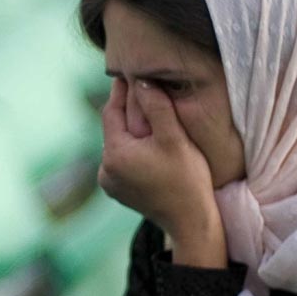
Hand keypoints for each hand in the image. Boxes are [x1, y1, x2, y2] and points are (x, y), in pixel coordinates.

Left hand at [97, 79, 225, 262]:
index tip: (129, 72)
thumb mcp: (175, 139)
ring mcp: (110, 183)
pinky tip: (147, 139)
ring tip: (145, 110)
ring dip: (130, 129)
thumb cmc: (188, 180)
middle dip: (126, 109)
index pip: (111, 111)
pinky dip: (132, 147)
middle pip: (113, 128)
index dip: (121, 91)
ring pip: (118, 144)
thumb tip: (141, 81)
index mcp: (114, 155)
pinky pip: (122, 160)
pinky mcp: (118, 191)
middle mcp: (105, 170)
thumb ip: (157, 107)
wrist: (192, 223)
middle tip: (139, 86)